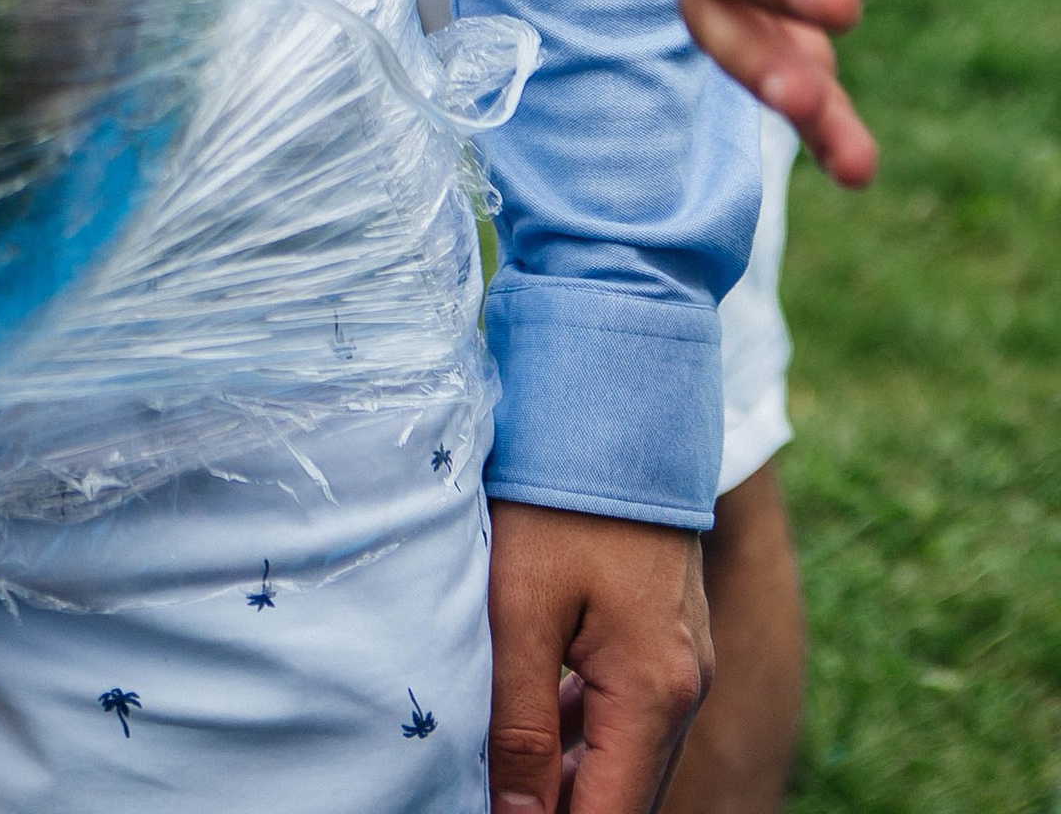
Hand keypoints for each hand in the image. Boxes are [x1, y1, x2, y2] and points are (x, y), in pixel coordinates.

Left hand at [486, 504, 707, 812]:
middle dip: (559, 812)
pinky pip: (630, 714)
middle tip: (490, 802)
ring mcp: (683, 663)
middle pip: (623, 796)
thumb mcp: (521, 607)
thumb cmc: (561, 498)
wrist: (617, 403)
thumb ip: (521, 723)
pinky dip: (585, 737)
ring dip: (571, 781)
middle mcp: (684, 690)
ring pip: (628, 758)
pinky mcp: (667, 637)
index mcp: (655, 694)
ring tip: (501, 781)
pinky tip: (536, 734)